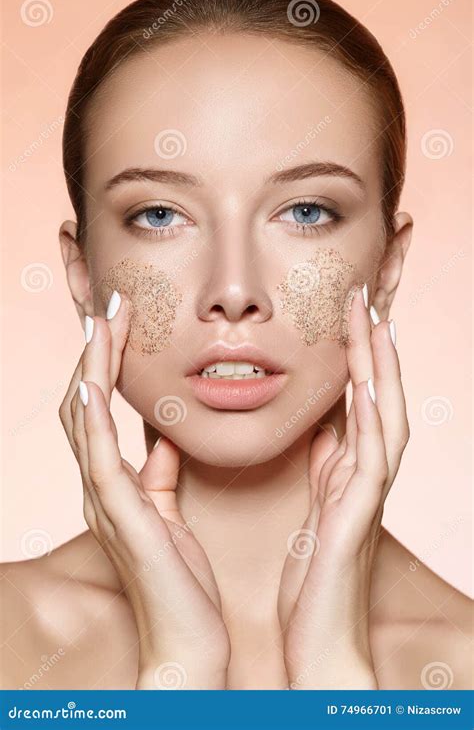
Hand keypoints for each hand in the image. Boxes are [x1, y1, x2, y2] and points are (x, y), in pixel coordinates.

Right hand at [59, 292, 229, 688]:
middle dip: (95, 351)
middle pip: (82, 402)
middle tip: (111, 304)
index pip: (99, 409)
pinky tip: (92, 378)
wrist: (187, 639)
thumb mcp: (171, 512)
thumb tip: (166, 436)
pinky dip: (91, 414)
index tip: (122, 320)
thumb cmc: (180, 578)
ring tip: (102, 320)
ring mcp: (104, 499)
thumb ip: (162, 473)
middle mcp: (99, 486)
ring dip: (91, 366)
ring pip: (82, 418)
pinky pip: (98, 455)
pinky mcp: (121, 515)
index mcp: (115, 483)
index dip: (105, 363)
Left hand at [278, 287, 408, 688]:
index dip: (356, 354)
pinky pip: (370, 457)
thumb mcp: (315, 502)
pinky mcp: (358, 514)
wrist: (319, 634)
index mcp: (349, 467)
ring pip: (383, 416)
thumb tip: (320, 424)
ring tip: (373, 323)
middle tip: (363, 297)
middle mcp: (365, 472)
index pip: (358, 398)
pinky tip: (364, 385)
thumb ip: (323, 462)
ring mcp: (367, 492)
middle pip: (377, 395)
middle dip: (372, 346)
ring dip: (379, 370)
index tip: (347, 312)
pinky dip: (370, 419)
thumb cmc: (313, 572)